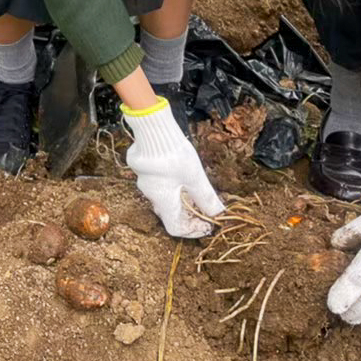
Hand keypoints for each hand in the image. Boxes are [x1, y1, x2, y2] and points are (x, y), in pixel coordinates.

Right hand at [123, 97, 223, 237]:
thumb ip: (206, 197)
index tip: (205, 223)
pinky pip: (158, 182)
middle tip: (203, 204)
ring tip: (194, 186)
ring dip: (180, 197)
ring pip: (163, 196)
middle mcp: (151, 194)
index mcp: (163, 201)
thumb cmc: (174, 155)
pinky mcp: (143, 167)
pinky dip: (171, 184)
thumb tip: (218, 213)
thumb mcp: (195, 177)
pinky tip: (181, 171)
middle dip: (188, 212)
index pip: (175, 228)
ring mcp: (144, 180)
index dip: (192, 230)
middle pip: (170, 213)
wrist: (152, 130)